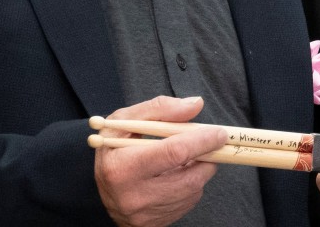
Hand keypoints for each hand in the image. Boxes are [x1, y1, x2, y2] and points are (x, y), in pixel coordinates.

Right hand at [94, 95, 226, 226]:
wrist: (100, 188)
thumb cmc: (115, 148)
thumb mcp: (125, 121)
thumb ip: (160, 108)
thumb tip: (195, 105)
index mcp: (122, 167)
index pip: (173, 152)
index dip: (201, 141)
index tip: (219, 132)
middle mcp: (133, 196)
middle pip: (190, 177)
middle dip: (207, 157)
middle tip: (210, 144)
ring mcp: (145, 215)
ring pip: (193, 190)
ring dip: (200, 170)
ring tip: (186, 158)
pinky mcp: (155, 224)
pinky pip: (188, 202)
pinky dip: (191, 185)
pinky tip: (177, 175)